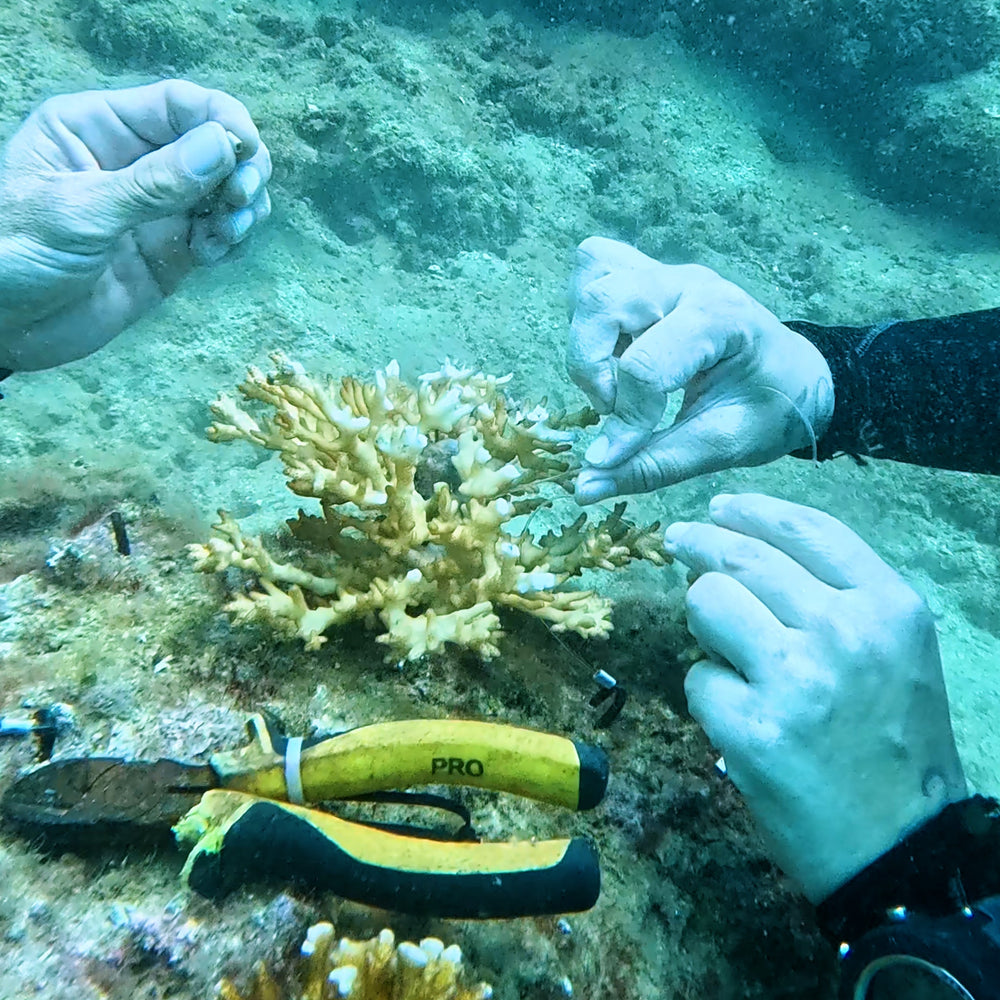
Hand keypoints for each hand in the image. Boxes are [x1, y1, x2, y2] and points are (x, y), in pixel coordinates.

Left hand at [0, 79, 271, 370]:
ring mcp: (158, 210)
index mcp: (99, 128)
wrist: (6, 330)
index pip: (178, 105)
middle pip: (214, 145)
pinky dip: (233, 242)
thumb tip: (223, 146)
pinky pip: (221, 235)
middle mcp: (135, 162)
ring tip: (225, 237)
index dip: (222, 122)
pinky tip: (214, 256)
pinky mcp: (173, 253)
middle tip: (240, 203)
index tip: (248, 155)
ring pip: (227, 191)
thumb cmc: (15, 255)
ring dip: (243, 210)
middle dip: (241, 170)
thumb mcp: (80, 213)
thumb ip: (152, 183)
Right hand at [568, 237, 834, 503]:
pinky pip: (596, 268)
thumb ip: (653, 466)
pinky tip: (613, 350)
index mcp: (721, 319)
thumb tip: (584, 488)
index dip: (624, 419)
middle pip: (602, 300)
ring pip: (592, 278)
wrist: (799, 377)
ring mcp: (666, 273)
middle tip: (615, 407)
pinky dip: (590, 313)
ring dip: (587, 337)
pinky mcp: (648, 275)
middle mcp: (688, 284)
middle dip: (591, 368)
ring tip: (615, 376)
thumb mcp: (723, 446)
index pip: (644, 364)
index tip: (619, 454)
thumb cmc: (771, 410)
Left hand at [663, 493, 966, 902]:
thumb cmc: (895, 741)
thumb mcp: (895, 653)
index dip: (752, 510)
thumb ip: (834, 595)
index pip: (808, 530)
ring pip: (707, 603)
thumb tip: (741, 548)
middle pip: (743, 558)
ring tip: (727, 649)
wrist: (900, 844)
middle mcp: (845, 632)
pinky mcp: (751, 728)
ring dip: (704, 620)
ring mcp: (795, 679)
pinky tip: (739, 717)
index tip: (718, 507)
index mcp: (889, 607)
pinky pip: (697, 678)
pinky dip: (709, 693)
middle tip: (678, 542)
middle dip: (699, 544)